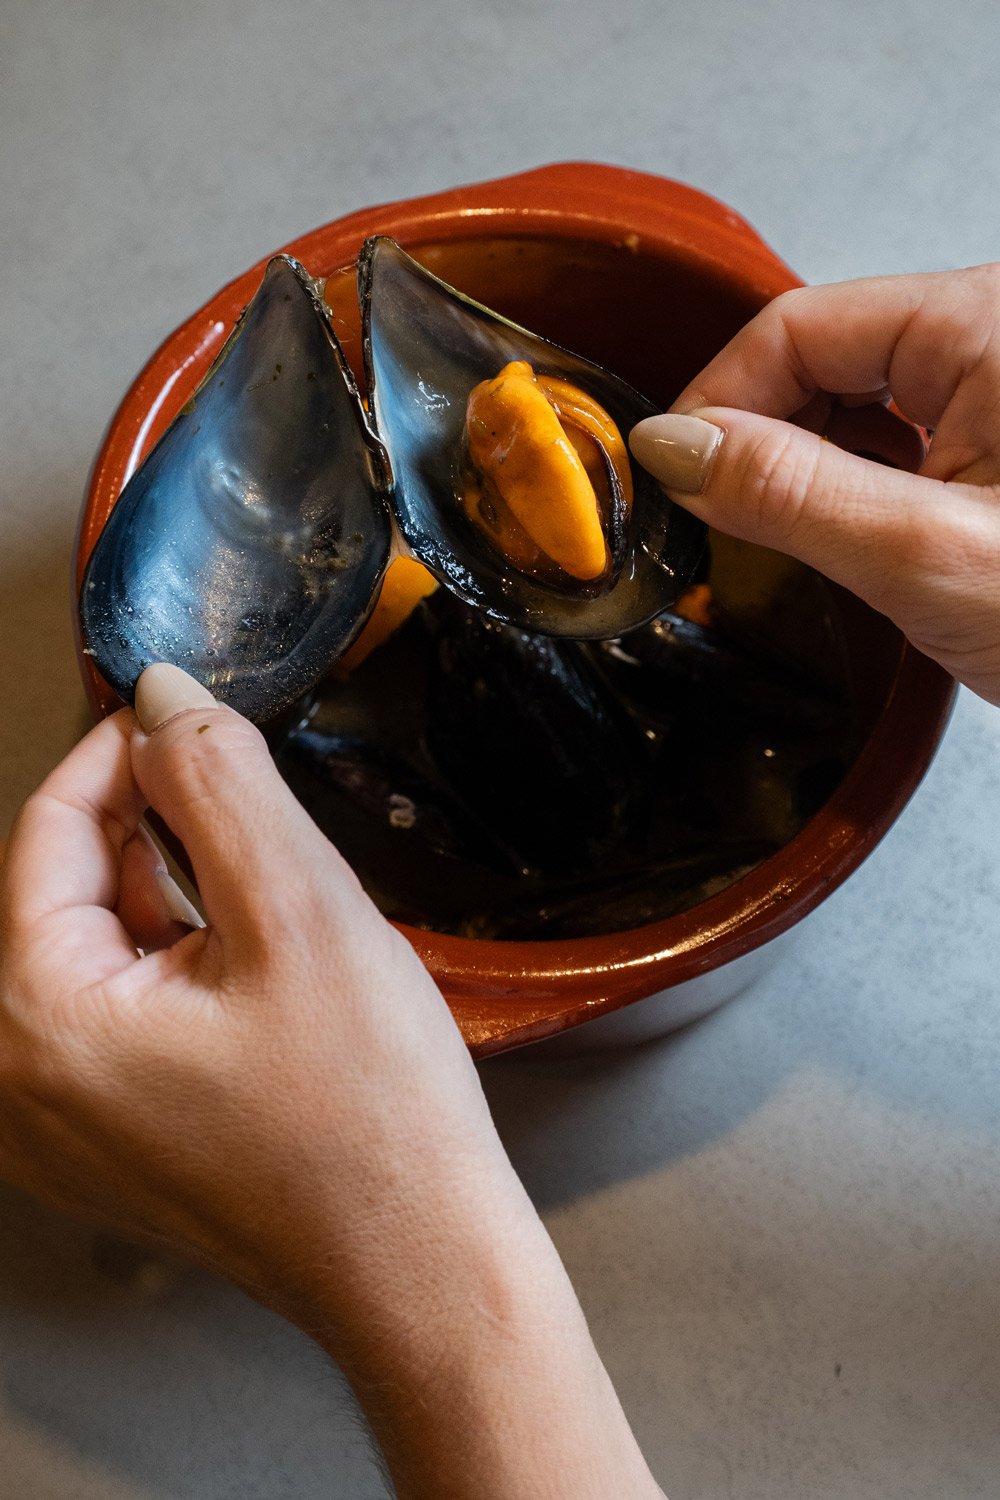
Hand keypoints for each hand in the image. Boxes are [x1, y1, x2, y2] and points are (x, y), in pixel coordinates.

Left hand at [0, 664, 662, 1498]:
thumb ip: (218, 780)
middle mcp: (19, 1087)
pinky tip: (260, 976)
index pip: (46, 829)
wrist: (424, 1265)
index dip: (123, 752)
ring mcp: (59, 1128)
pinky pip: (118, 1011)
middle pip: (66, 889)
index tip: (187, 716)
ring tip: (275, 914)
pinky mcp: (108, 1145)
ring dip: (176, 897)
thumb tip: (165, 697)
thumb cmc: (373, 1122)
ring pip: (98, 947)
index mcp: (36, 1023)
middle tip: (255, 818)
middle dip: (158, 831)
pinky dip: (180, 963)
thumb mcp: (301, 909)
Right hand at [629, 265, 999, 704]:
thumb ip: (790, 492)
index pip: (800, 326)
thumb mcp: (926, 556)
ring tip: (813, 549)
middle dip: (764, 440)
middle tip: (732, 531)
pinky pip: (901, 438)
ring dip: (810, 471)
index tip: (672, 482)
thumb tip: (673, 446)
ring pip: (857, 401)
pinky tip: (862, 545)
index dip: (719, 400)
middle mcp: (996, 335)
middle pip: (824, 356)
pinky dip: (858, 489)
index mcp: (987, 323)